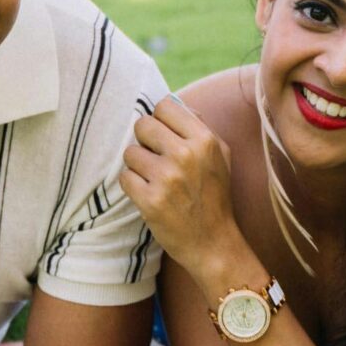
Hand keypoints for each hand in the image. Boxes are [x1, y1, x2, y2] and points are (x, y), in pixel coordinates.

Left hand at [119, 94, 243, 278]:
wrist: (213, 243)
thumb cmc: (214, 196)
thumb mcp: (220, 156)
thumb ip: (198, 127)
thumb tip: (173, 102)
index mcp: (204, 140)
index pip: (164, 106)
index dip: (159, 120)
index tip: (163, 136)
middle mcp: (186, 155)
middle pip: (142, 125)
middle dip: (145, 141)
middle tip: (156, 159)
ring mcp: (167, 178)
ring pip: (130, 152)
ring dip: (138, 166)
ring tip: (155, 181)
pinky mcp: (150, 201)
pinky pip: (125, 177)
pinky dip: (133, 186)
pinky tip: (149, 195)